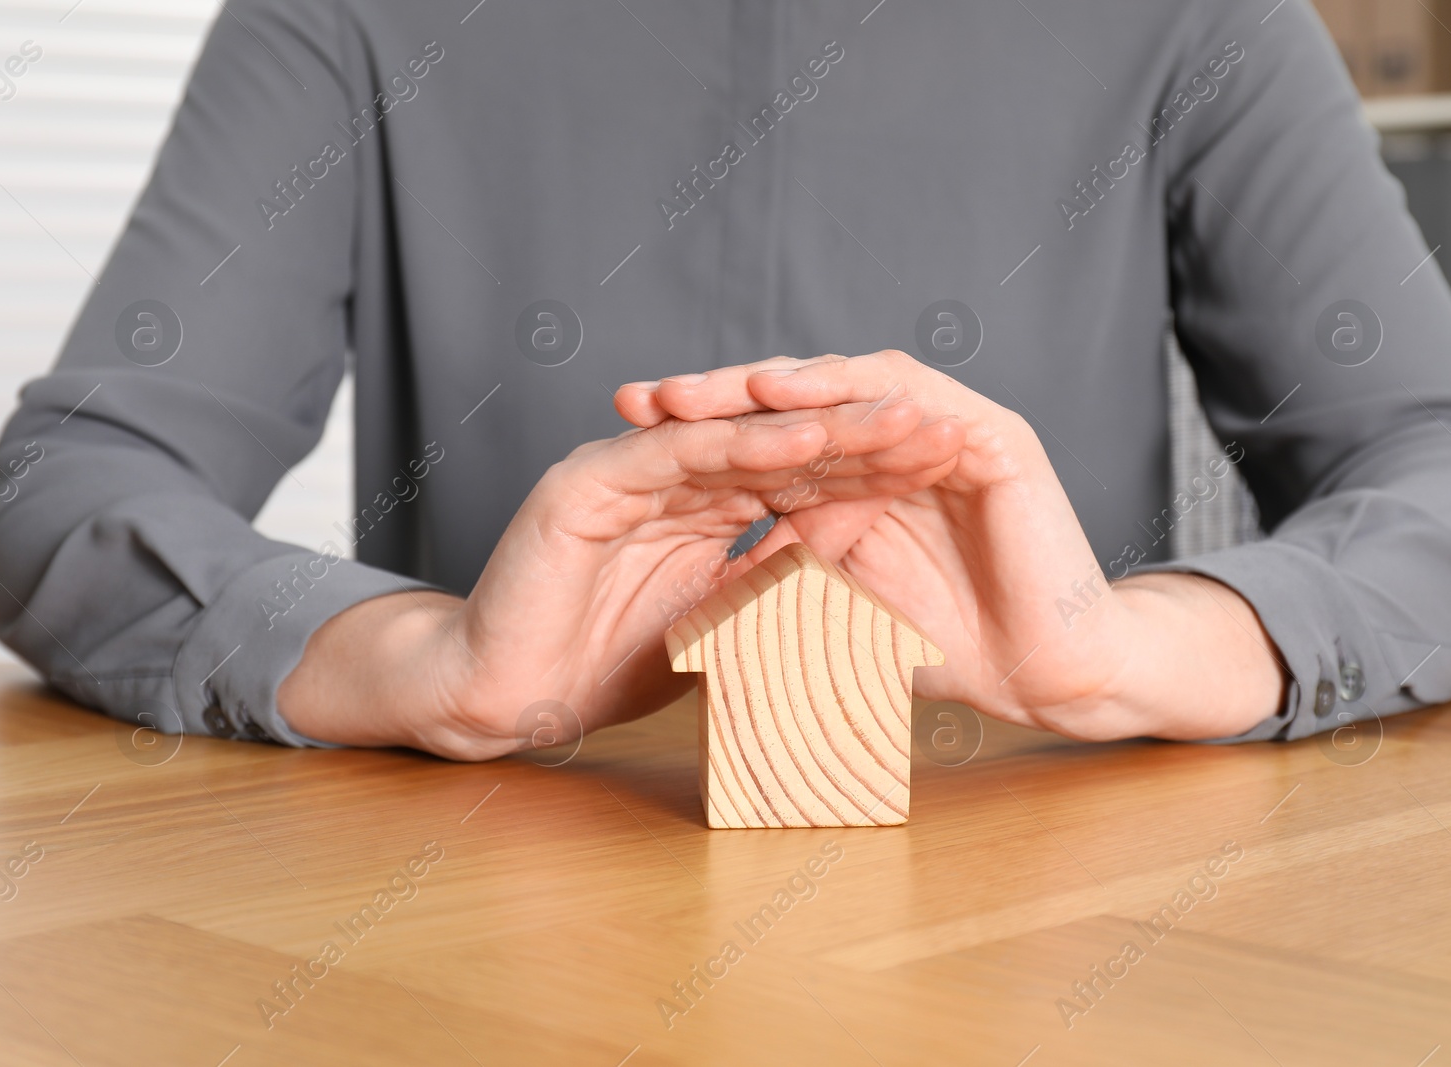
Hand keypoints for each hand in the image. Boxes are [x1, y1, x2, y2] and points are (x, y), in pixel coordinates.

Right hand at [278, 398, 964, 758]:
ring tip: (893, 417)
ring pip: (736, 437)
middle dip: (864, 436)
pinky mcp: (587, 483)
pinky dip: (740, 447)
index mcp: (700, 502)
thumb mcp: (720, 620)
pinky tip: (805, 438)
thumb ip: (774, 570)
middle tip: (940, 423)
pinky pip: (675, 457)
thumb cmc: (603, 663)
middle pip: (779, 445)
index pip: (800, 476)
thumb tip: (851, 537)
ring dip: (818, 428)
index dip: (873, 468)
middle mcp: (667, 473)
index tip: (944, 464)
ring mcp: (626, 470)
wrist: (506, 697)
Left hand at [615, 351, 1286, 740]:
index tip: (617, 449)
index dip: (695, 443)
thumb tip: (686, 588)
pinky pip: (902, 390)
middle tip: (638, 401)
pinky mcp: (986, 430)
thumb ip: (775, 582)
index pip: (767, 443)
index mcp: (855, 482)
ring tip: (694, 391)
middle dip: (712, 400)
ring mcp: (940, 430)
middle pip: (791, 404)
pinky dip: (840, 387)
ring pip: (838, 385)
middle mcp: (891, 445)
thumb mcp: (832, 611)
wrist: (1046, 676)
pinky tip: (780, 393)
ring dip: (763, 384)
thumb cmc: (945, 651)